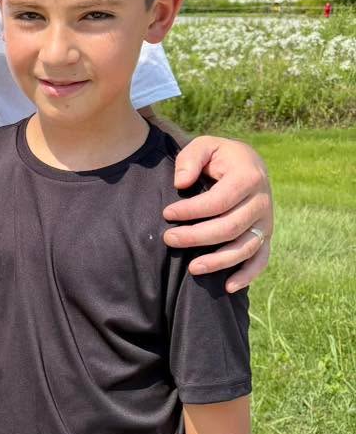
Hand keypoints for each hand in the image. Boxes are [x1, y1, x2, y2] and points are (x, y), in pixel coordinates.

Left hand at [162, 136, 272, 290]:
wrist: (246, 163)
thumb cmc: (219, 157)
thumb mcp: (204, 146)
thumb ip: (190, 159)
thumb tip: (181, 184)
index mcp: (249, 177)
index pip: (218, 201)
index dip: (191, 211)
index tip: (167, 214)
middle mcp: (263, 201)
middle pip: (229, 227)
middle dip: (196, 237)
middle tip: (169, 239)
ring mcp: (266, 222)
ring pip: (245, 248)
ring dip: (218, 262)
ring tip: (192, 268)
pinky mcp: (266, 236)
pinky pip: (261, 260)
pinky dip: (247, 275)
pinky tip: (228, 287)